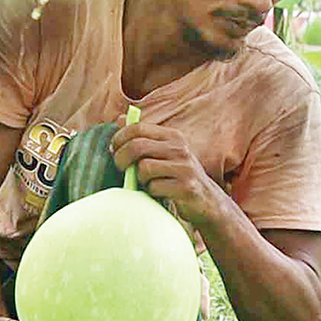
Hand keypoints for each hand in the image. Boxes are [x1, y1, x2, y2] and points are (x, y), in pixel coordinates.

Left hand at [110, 117, 224, 226]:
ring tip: (147, 182)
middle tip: (120, 168)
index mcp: (173, 137)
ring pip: (144, 168)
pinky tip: (159, 193)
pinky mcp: (186, 187)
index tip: (114, 149)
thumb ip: (143, 137)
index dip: (120, 138)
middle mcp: (180, 148)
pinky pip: (154, 187)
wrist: (207, 201)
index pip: (138, 128)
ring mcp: (184, 167)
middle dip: (121, 158)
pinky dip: (151, 192)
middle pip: (137, 146)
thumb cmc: (178, 176)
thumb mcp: (164, 153)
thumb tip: (120, 119)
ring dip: (139, 179)